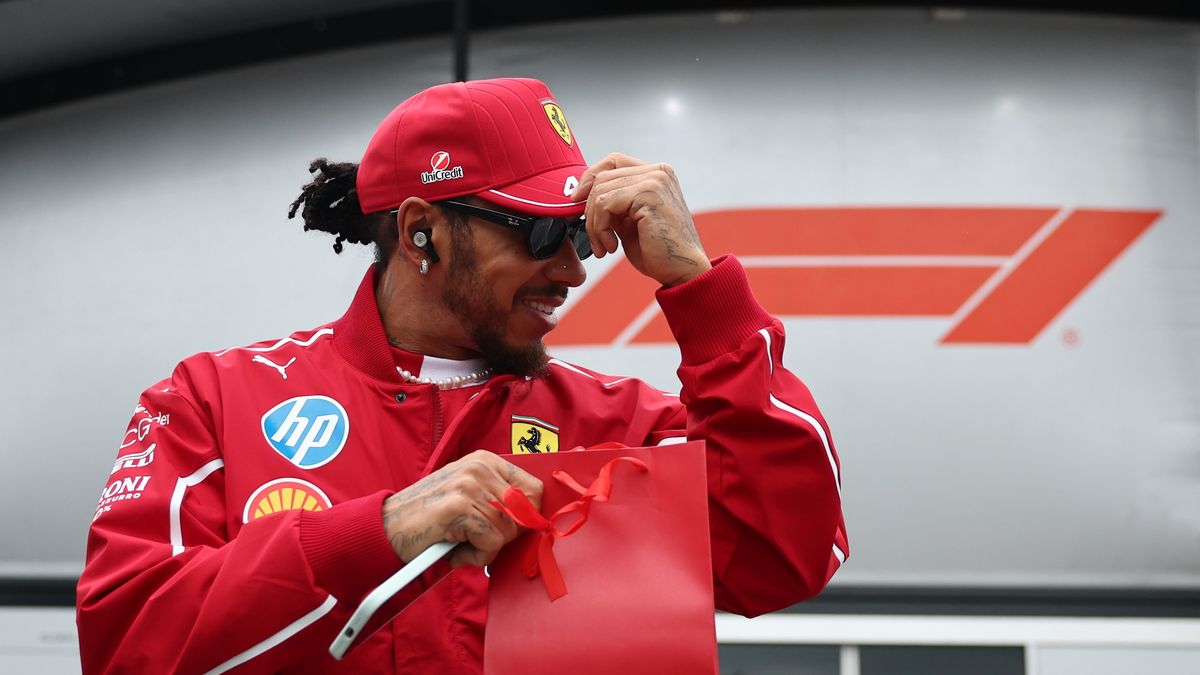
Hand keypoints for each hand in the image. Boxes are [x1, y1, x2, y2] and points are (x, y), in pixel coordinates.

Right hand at [382, 450, 542, 568]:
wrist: (385, 529)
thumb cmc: (427, 519)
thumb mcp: (465, 495)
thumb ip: (496, 498)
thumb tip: (533, 518)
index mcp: (484, 460)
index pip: (534, 488)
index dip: (526, 516)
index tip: (505, 529)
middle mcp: (479, 467)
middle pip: (524, 513)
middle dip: (504, 536)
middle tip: (476, 540)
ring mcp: (470, 485)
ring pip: (507, 531)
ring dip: (485, 550)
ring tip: (460, 544)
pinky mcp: (460, 507)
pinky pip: (492, 544)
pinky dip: (476, 557)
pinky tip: (454, 551)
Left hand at [571, 152, 711, 287]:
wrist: (683, 271)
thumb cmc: (658, 251)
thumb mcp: (629, 220)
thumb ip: (613, 203)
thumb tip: (582, 195)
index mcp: (656, 174)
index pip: (613, 161)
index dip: (590, 177)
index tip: (576, 200)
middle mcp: (658, 172)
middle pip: (603, 177)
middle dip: (590, 211)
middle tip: (596, 240)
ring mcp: (655, 180)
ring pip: (601, 192)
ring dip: (595, 225)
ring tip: (604, 246)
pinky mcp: (649, 194)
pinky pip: (605, 204)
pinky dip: (600, 229)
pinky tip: (611, 246)